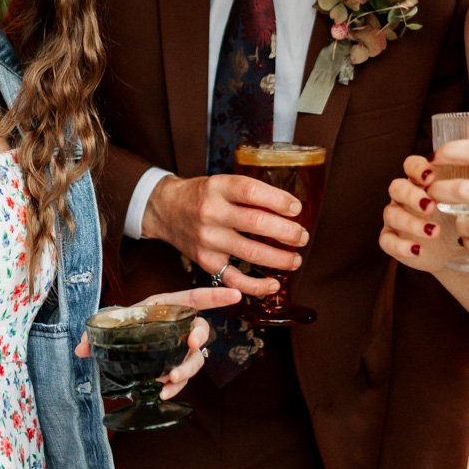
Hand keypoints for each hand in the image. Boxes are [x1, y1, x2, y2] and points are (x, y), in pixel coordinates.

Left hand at [73, 286, 240, 397]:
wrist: (118, 341)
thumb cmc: (121, 324)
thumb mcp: (109, 323)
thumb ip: (94, 332)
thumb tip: (80, 346)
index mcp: (165, 306)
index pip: (194, 299)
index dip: (216, 296)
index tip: (235, 295)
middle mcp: (177, 326)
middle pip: (199, 330)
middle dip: (199, 337)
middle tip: (191, 344)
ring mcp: (178, 348)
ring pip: (195, 357)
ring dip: (187, 367)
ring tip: (172, 379)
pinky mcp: (174, 366)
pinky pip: (183, 377)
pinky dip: (176, 386)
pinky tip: (164, 393)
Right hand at [142, 174, 306, 296]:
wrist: (166, 209)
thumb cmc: (202, 195)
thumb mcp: (221, 182)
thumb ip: (250, 193)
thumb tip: (290, 209)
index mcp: (218, 187)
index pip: (252, 192)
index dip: (279, 200)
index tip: (296, 208)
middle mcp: (211, 213)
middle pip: (256, 223)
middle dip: (287, 232)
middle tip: (302, 237)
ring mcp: (208, 239)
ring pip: (250, 252)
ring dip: (280, 259)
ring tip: (296, 259)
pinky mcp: (205, 261)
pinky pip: (234, 278)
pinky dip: (256, 286)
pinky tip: (274, 284)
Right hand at [378, 154, 468, 272]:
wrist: (455, 250)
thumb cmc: (460, 218)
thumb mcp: (466, 202)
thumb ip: (468, 188)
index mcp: (420, 181)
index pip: (411, 165)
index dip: (417, 168)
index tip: (431, 176)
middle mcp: (404, 196)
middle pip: (397, 187)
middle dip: (412, 195)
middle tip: (430, 206)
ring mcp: (396, 217)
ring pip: (392, 214)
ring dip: (410, 222)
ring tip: (433, 232)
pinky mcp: (392, 239)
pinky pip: (386, 240)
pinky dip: (400, 245)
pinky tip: (417, 250)